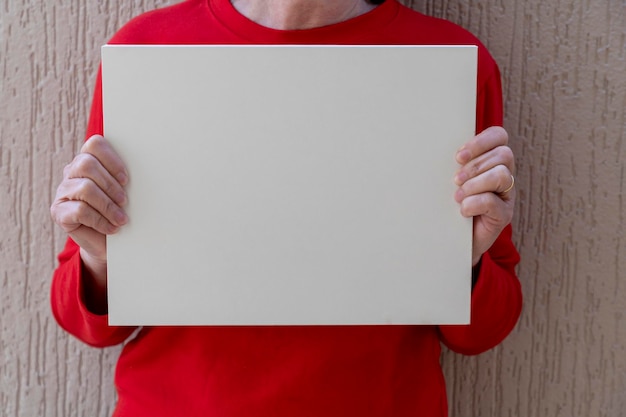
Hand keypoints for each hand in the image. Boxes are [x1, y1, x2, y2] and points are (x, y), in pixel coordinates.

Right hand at [50, 135, 128, 282]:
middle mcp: (71, 173)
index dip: (112, 160)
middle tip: (125, 201)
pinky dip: (100, 220)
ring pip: (85, 188)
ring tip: (122, 219)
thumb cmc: (119, 213)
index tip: (127, 179)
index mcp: (88, 161)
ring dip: (108, 205)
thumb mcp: (125, 193)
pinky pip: (80, 210)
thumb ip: (126, 178)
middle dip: (110, 184)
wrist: (107, 244)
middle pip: (86, 164)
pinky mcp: (59, 212)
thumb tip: (148, 169)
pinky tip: (111, 228)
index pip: (94, 145)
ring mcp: (63, 192)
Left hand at [454, 126, 514, 265]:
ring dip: (474, 183)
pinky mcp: (504, 215)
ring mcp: (506, 196)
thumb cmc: (449, 205)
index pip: (499, 137)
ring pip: (502, 175)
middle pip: (503, 154)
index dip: (482, 141)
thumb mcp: (449, 180)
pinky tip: (462, 210)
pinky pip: (493, 202)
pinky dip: (474, 204)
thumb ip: (453, 163)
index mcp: (491, 161)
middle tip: (456, 180)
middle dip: (475, 165)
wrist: (452, 240)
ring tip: (457, 196)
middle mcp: (503, 175)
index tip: (458, 156)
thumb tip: (436, 148)